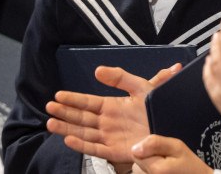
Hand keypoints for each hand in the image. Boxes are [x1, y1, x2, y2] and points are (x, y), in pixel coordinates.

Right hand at [46, 64, 179, 166]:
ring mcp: (109, 137)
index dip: (73, 99)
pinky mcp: (115, 151)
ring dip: (67, 128)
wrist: (171, 127)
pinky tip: (69, 140)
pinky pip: (95, 149)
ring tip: (51, 123)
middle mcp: (107, 122)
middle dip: (65, 113)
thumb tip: (98, 70)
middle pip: (81, 117)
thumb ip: (121, 78)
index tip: (59, 95)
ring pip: (83, 133)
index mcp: (112, 106)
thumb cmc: (157, 108)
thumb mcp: (141, 87)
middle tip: (49, 107)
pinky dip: (82, 145)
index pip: (88, 102)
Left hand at [131, 135, 212, 173]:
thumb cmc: (189, 165)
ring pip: (140, 171)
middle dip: (149, 160)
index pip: (136, 154)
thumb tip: (134, 148)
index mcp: (155, 170)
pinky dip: (151, 173)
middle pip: (137, 164)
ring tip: (166, 170)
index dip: (148, 150)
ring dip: (149, 168)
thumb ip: (155, 143)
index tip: (162, 154)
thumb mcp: (177, 147)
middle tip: (166, 162)